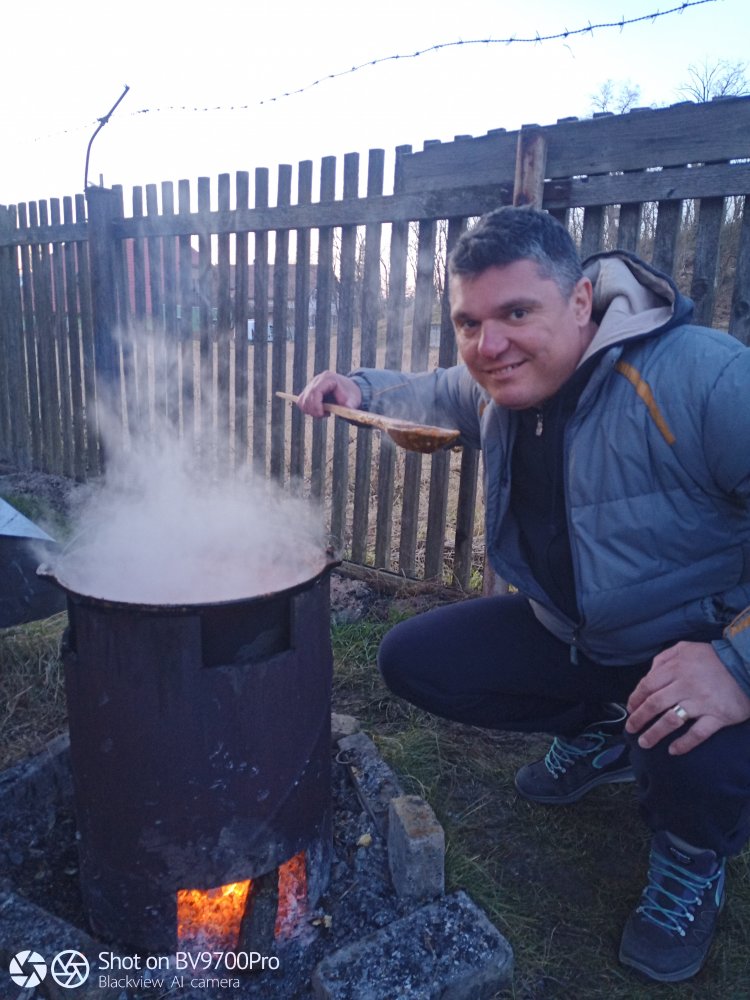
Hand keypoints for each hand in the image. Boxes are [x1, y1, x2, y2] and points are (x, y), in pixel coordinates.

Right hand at [296, 371, 361, 417]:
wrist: (349, 390)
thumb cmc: (351, 395)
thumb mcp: (353, 400)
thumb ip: (350, 404)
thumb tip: (348, 407)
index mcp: (328, 378)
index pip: (315, 391)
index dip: (316, 404)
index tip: (321, 414)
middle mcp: (317, 379)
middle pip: (307, 396)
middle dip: (313, 410)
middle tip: (322, 416)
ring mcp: (311, 384)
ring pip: (302, 400)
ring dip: (310, 410)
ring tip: (323, 413)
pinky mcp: (308, 390)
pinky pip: (301, 401)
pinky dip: (307, 409)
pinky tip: (318, 410)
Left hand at [625, 641, 749, 754]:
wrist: (746, 665)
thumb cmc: (714, 658)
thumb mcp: (686, 648)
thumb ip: (664, 658)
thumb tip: (648, 673)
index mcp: (676, 667)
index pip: (647, 685)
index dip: (635, 699)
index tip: (630, 709)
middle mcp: (686, 685)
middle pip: (654, 704)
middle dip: (638, 718)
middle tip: (630, 729)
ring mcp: (702, 702)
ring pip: (671, 720)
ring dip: (654, 733)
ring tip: (644, 743)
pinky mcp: (718, 716)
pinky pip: (698, 733)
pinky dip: (684, 744)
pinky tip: (673, 751)